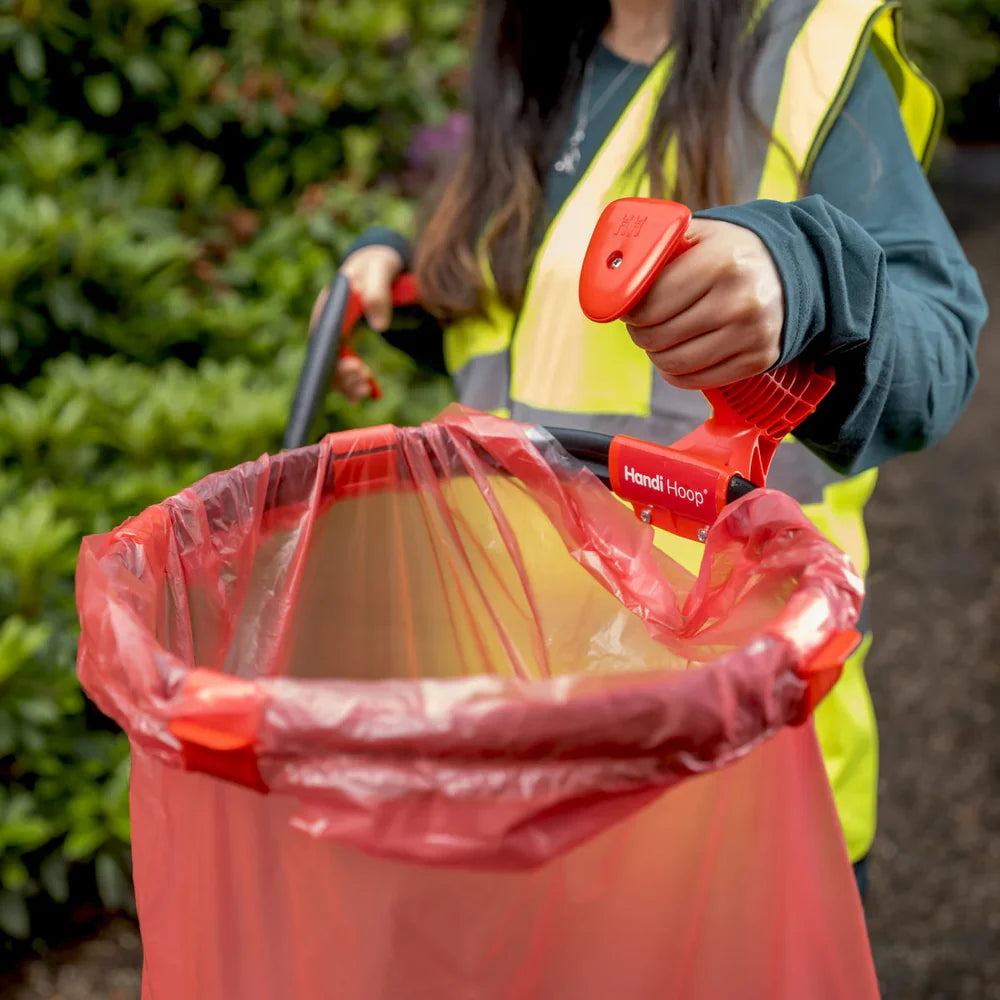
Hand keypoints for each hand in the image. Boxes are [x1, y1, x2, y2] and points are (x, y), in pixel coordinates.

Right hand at [310, 244, 403, 402]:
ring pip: (336, 366)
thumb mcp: (380, 270)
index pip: (323, 338)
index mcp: (330, 306)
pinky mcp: (348, 341)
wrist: (381, 263)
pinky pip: (347, 365)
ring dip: (348, 382)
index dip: (333, 358)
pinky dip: (355, 381)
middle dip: (342, 376)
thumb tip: (379, 326)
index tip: (352, 367)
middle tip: (363, 384)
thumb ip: (378, 294)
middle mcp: (329, 323)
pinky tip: (367, 392)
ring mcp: (337, 334)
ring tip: (364, 391)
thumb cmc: (378, 264)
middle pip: (327, 357)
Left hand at [624, 218, 784, 389]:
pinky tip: (677, 352)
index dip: (629, 308)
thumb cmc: (733, 251)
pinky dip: (675, 372)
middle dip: (639, 330)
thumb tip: (613, 272)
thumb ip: (658, 245)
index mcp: (721, 262)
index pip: (649, 304)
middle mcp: (739, 301)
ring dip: (655, 353)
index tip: (629, 304)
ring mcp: (751, 334)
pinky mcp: (757, 360)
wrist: (794, 268)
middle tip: (642, 320)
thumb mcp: (700, 232)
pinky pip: (693, 381)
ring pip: (672, 363)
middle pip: (656, 337)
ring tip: (660, 334)